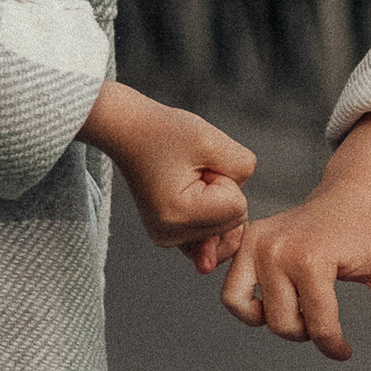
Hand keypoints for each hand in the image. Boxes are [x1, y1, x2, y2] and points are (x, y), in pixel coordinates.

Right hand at [79, 83, 255, 270]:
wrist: (128, 132)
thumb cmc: (164, 131)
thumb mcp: (210, 140)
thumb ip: (242, 167)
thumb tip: (242, 207)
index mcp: (177, 216)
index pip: (239, 208)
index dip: (226, 179)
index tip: (195, 164)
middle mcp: (170, 236)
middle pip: (234, 220)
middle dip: (222, 190)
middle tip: (190, 170)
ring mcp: (169, 239)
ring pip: (226, 224)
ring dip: (216, 198)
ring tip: (186, 179)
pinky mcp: (171, 236)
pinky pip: (213, 231)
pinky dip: (210, 211)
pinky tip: (190, 194)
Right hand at [220, 107, 370, 355]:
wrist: (346, 197)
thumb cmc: (366, 235)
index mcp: (313, 258)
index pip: (319, 324)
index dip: (335, 346)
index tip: (346, 351)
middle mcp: (278, 250)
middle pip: (285, 325)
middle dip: (308, 333)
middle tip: (325, 319)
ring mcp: (257, 244)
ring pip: (254, 315)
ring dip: (279, 322)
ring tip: (299, 310)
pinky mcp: (246, 241)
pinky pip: (232, 294)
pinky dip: (248, 309)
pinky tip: (274, 302)